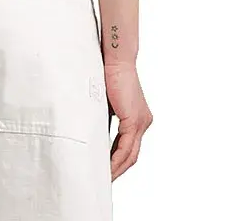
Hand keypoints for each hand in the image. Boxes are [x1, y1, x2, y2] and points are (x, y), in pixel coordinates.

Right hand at [104, 61, 152, 179]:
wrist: (116, 60)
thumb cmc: (110, 75)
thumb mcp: (108, 103)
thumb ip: (107, 118)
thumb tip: (97, 131)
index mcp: (138, 118)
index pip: (130, 147)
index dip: (119, 161)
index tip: (107, 170)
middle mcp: (143, 122)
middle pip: (132, 156)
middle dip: (118, 170)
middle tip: (105, 180)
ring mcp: (141, 122)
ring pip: (130, 155)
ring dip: (117, 169)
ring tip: (104, 178)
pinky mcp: (134, 120)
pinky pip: (126, 148)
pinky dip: (116, 160)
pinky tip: (107, 167)